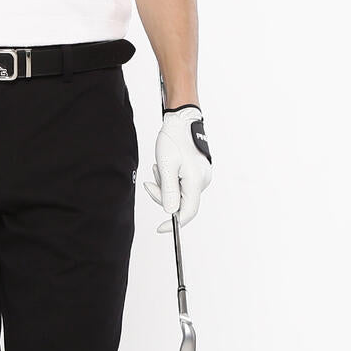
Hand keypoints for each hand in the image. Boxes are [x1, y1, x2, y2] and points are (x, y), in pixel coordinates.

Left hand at [142, 104, 211, 231]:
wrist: (181, 121)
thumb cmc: (174, 140)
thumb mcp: (166, 166)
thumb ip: (168, 191)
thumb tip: (170, 212)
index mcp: (195, 181)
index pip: (188, 212)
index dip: (174, 223)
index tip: (160, 228)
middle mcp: (202, 181)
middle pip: (180, 202)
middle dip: (162, 195)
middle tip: (149, 182)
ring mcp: (200, 177)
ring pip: (178, 193)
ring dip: (164, 185)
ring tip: (159, 167)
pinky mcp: (196, 173)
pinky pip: (180, 184)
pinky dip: (169, 180)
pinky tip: (165, 167)